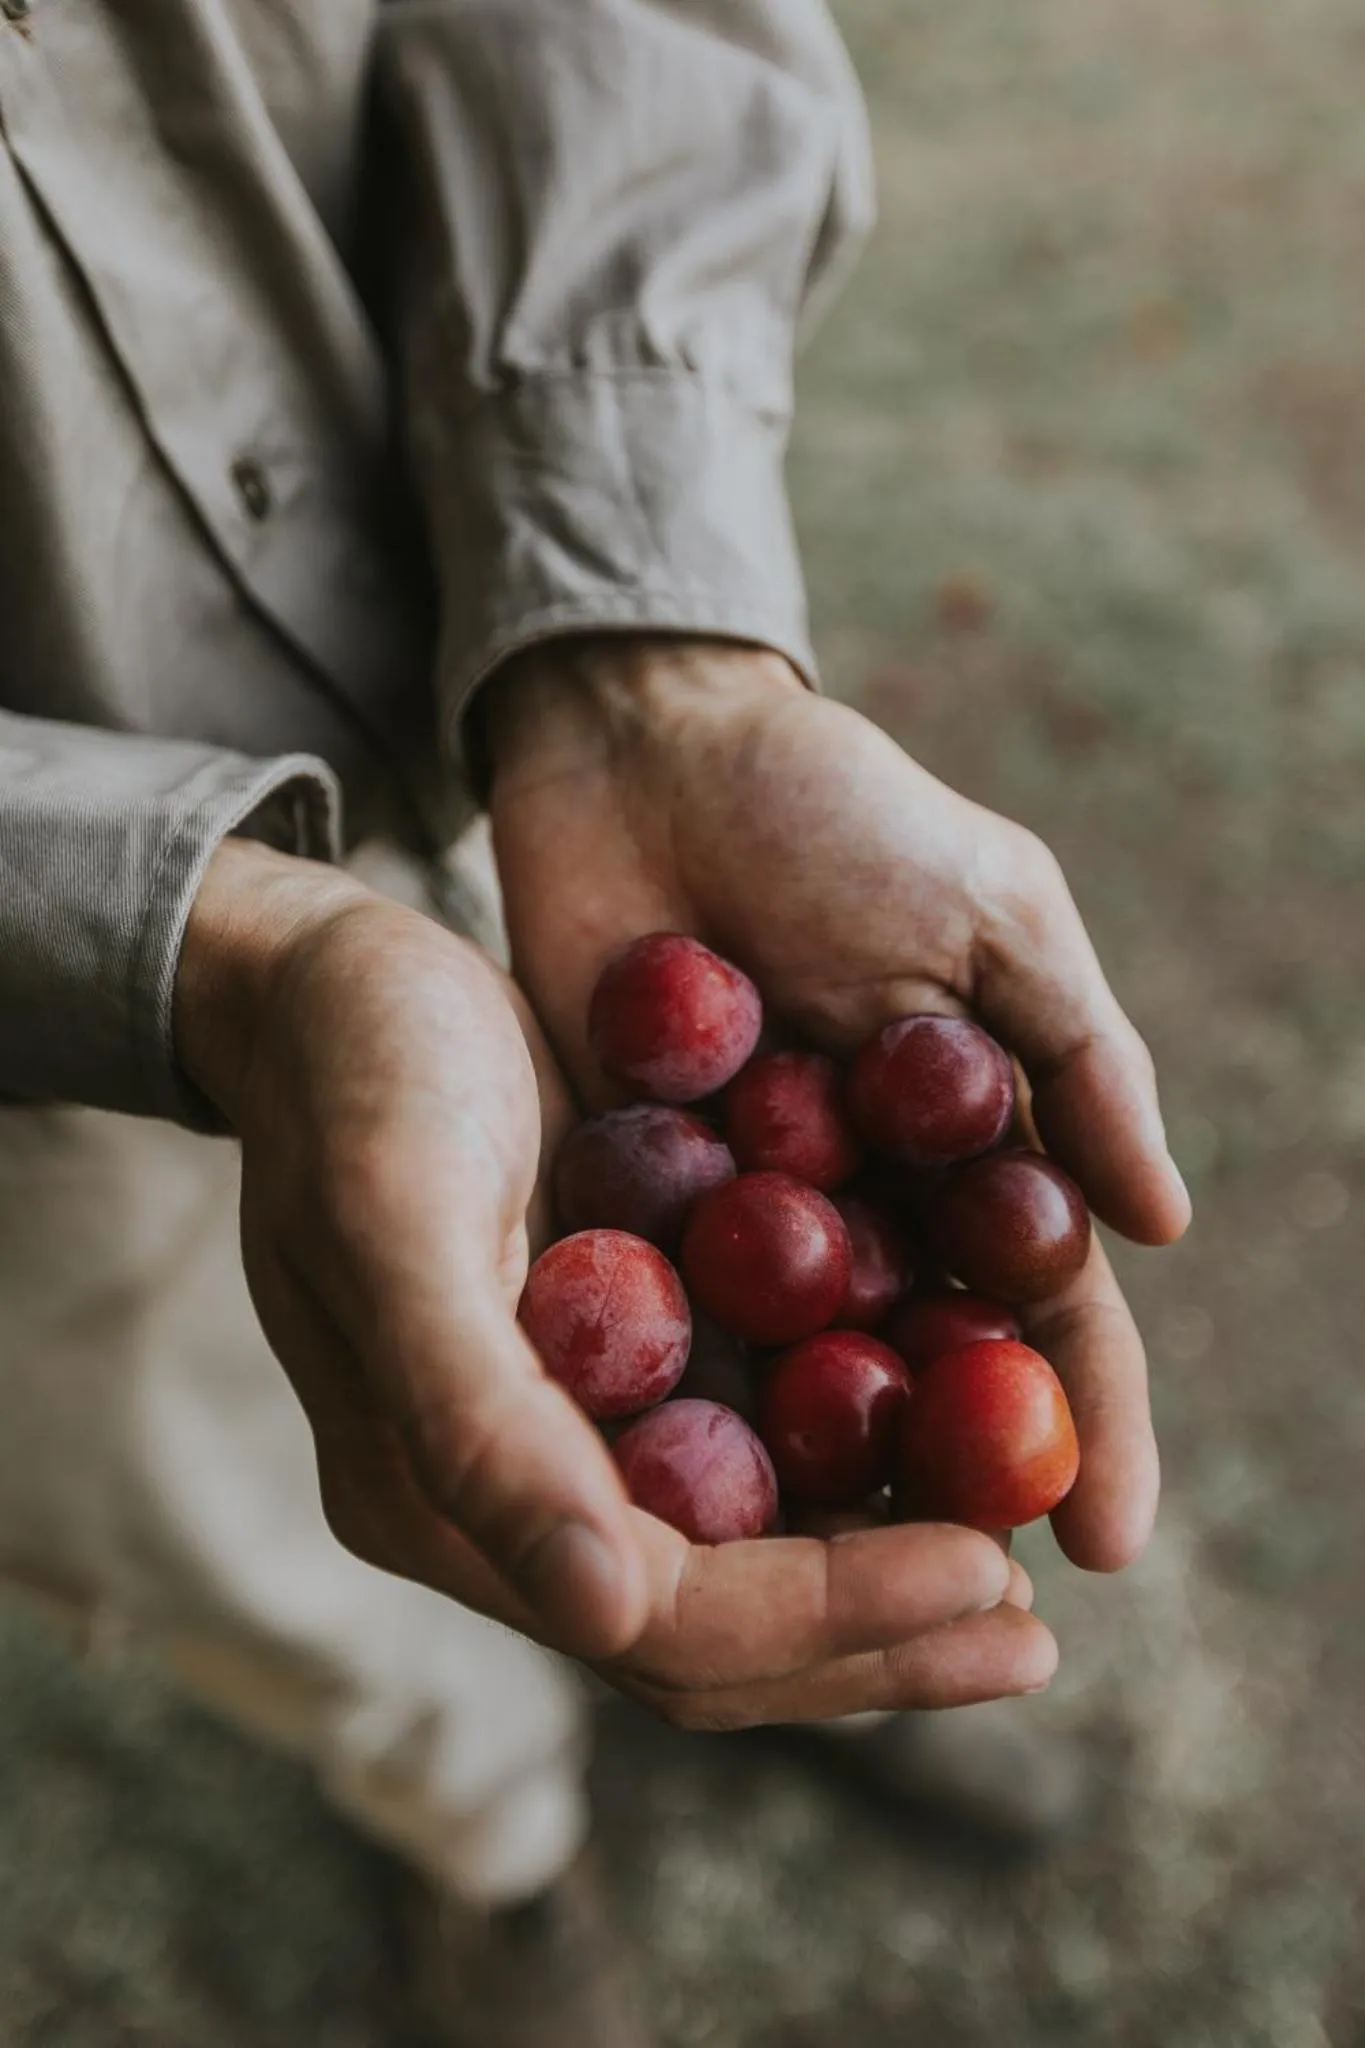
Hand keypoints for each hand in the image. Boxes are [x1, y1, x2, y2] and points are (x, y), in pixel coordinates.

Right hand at [175, 837, 1043, 1728]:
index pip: (660, 1620)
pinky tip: (955, 1429)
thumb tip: (604, 1613)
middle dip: (879, 1636)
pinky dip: (853, 1459)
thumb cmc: (354, 1077)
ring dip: (882, 1570)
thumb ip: (476, 1419)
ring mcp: (570, 1433)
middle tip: (1032, 1625)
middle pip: (717, 1629)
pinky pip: (751, 1445)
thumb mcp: (396, 1219)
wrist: (330, 982)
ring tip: (1022, 1551)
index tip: (986, 1569)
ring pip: (746, 1558)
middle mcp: (512, 1496)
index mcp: (440, 1497)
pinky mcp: (618, 1360)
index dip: (826, 1618)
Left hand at [487, 637, 1191, 1578]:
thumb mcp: (990, 914)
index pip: (1046, 1310)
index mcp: (971, 1143)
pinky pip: (665, 1317)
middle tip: (957, 1617)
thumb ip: (1079, 1057)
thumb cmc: (834, 812)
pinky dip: (678, 1398)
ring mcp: (749, 1210)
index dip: (1086, 1428)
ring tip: (811, 1601)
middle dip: (947, 1491)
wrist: (644, 745)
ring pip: (796, 1375)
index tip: (1105, 1547)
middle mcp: (868, 1201)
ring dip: (815, 1479)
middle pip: (923, 1374)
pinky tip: (671, 1496)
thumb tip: (1165, 1225)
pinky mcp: (636, 1195)